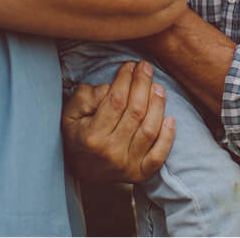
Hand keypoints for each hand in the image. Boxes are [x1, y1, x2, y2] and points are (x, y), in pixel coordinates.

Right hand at [61, 61, 174, 182]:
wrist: (79, 170)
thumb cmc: (76, 134)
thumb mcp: (69, 113)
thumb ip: (85, 97)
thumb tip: (107, 88)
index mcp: (92, 136)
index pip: (115, 101)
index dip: (125, 80)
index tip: (129, 66)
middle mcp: (111, 152)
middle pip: (135, 112)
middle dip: (142, 85)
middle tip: (145, 67)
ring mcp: (127, 165)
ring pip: (149, 130)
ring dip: (157, 105)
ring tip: (158, 86)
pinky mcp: (139, 173)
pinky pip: (158, 156)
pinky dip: (167, 137)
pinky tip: (170, 118)